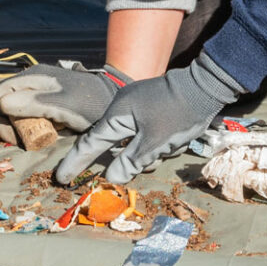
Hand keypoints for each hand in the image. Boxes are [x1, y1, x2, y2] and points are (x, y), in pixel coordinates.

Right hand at [0, 63, 130, 132]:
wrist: (114, 102)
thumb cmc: (90, 103)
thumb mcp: (63, 105)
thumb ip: (34, 103)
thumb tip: (1, 104)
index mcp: (32, 77)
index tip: (13, 138)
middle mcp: (31, 80)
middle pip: (2, 103)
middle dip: (7, 124)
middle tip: (24, 143)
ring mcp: (37, 89)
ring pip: (13, 109)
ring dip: (18, 126)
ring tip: (35, 138)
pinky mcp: (45, 100)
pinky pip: (26, 112)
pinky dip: (29, 124)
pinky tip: (44, 132)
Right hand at [53, 53, 240, 184]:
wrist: (205, 87)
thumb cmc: (178, 114)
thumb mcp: (154, 143)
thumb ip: (130, 162)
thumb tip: (110, 178)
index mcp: (117, 114)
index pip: (90, 143)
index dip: (75, 162)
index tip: (61, 178)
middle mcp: (122, 109)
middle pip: (115, 145)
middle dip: (132, 158)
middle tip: (151, 157)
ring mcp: (136, 108)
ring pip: (133, 142)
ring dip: (150, 151)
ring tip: (172, 145)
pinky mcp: (150, 109)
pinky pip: (145, 134)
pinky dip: (157, 144)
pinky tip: (175, 141)